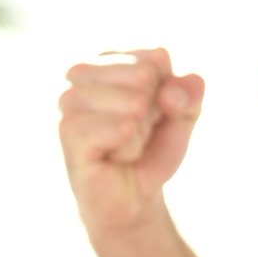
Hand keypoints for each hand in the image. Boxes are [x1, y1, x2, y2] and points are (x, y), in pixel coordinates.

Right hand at [56, 49, 206, 242]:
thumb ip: (190, 95)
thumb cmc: (151, 150)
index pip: (157, 58)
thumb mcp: (183, 117)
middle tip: (133, 134)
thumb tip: (173, 92)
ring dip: (140, 131)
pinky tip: (115, 156)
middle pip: (145, 76)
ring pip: (132, 102)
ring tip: (124, 145)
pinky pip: (119, 128)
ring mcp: (69, 100)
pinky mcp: (67, 130)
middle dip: (152, 112)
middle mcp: (81, 72)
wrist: (131, 198)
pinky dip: (129, 146)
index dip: (167, 92)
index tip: (151, 115)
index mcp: (106, 57)